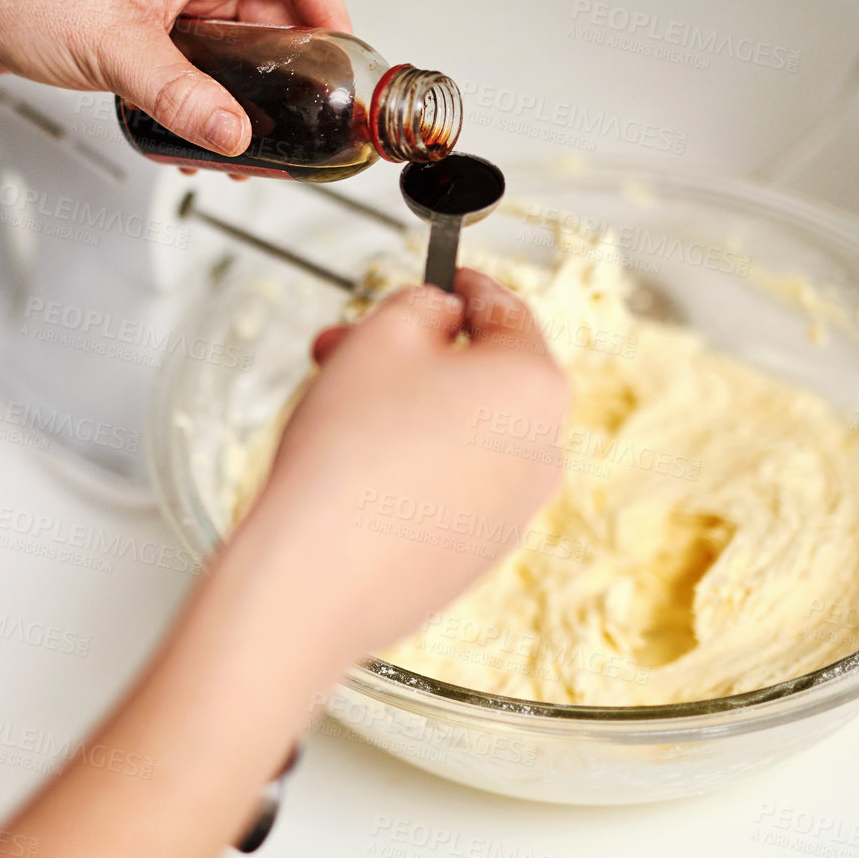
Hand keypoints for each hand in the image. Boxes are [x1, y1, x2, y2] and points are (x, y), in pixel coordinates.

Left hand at [0, 0, 351, 155]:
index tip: (339, 66)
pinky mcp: (131, 36)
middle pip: (271, 18)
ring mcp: (157, 5)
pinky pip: (187, 71)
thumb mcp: (115, 49)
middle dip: (286, 75)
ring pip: (228, 52)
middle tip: (292, 126)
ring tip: (240, 148)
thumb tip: (233, 134)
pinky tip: (187, 141)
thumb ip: (181, 96)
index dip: (331, 10)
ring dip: (239, 100)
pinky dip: (197, 107)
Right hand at [234, 269, 569, 658]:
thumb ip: (421, 305)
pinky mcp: (477, 557)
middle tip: (351, 348)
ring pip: (468, 436)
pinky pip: (453, 490)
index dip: (463, 287)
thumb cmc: (349, 451)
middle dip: (418, 356)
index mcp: (534, 386)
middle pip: (484, 378)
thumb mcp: (381, 335)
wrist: (315, 576)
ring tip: (339, 412)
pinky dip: (414, 470)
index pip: (507, 312)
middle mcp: (544, 452)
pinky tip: (355, 473)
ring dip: (413, 411)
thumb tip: (440, 316)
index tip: (442, 281)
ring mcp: (515, 512)